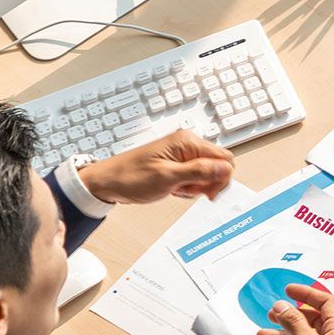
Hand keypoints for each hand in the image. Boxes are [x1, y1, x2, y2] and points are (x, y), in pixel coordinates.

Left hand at [79, 130, 234, 203]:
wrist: (108, 182)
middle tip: (189, 190)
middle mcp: (187, 144)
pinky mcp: (177, 163)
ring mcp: (182, 153)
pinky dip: (188, 186)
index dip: (220, 178)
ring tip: (176, 188)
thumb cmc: (131, 177)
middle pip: (217, 165)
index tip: (208, 193)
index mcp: (187, 142)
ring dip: (196, 186)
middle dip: (208, 183)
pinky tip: (174, 188)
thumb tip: (225, 168)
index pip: (224, 158)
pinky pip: (195, 176)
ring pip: (207, 173)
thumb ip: (199, 171)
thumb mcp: (168, 177)